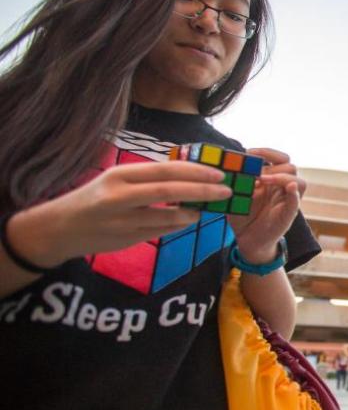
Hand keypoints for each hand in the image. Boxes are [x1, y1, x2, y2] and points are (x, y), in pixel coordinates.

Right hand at [9, 161, 230, 266]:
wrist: (60, 228)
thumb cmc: (94, 199)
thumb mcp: (116, 181)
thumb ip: (148, 180)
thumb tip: (189, 176)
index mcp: (120, 176)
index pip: (165, 170)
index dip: (195, 172)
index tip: (218, 173)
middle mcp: (119, 196)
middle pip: (169, 190)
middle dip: (202, 191)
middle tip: (225, 191)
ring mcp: (121, 220)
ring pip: (166, 215)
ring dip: (192, 212)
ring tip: (208, 208)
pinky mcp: (124, 239)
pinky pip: (158, 231)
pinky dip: (177, 225)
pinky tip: (188, 220)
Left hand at [229, 148, 302, 262]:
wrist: (247, 240)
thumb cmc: (243, 216)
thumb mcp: (237, 195)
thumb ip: (239, 181)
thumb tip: (237, 166)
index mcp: (273, 180)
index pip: (280, 159)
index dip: (267, 152)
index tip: (250, 152)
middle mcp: (283, 188)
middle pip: (290, 167)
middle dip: (272, 165)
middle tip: (256, 171)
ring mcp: (288, 201)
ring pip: (299, 182)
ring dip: (281, 177)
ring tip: (263, 180)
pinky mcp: (288, 215)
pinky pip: (295, 203)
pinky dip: (294, 195)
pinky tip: (289, 189)